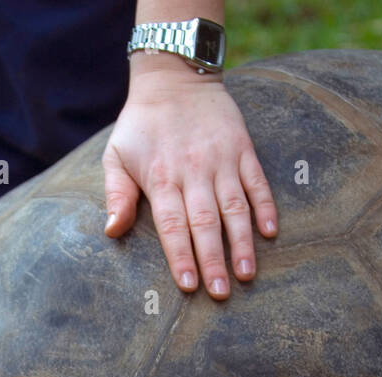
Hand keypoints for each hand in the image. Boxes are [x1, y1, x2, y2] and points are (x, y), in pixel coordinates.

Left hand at [103, 54, 277, 299]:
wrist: (174, 77)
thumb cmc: (140, 125)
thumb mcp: (116, 155)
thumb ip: (116, 194)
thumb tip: (111, 231)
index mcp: (161, 178)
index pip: (172, 225)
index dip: (181, 256)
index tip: (189, 285)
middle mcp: (193, 172)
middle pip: (205, 223)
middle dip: (212, 260)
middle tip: (220, 293)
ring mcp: (221, 160)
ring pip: (234, 207)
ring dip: (241, 242)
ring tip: (246, 273)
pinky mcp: (242, 149)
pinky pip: (257, 182)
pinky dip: (265, 206)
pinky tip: (270, 232)